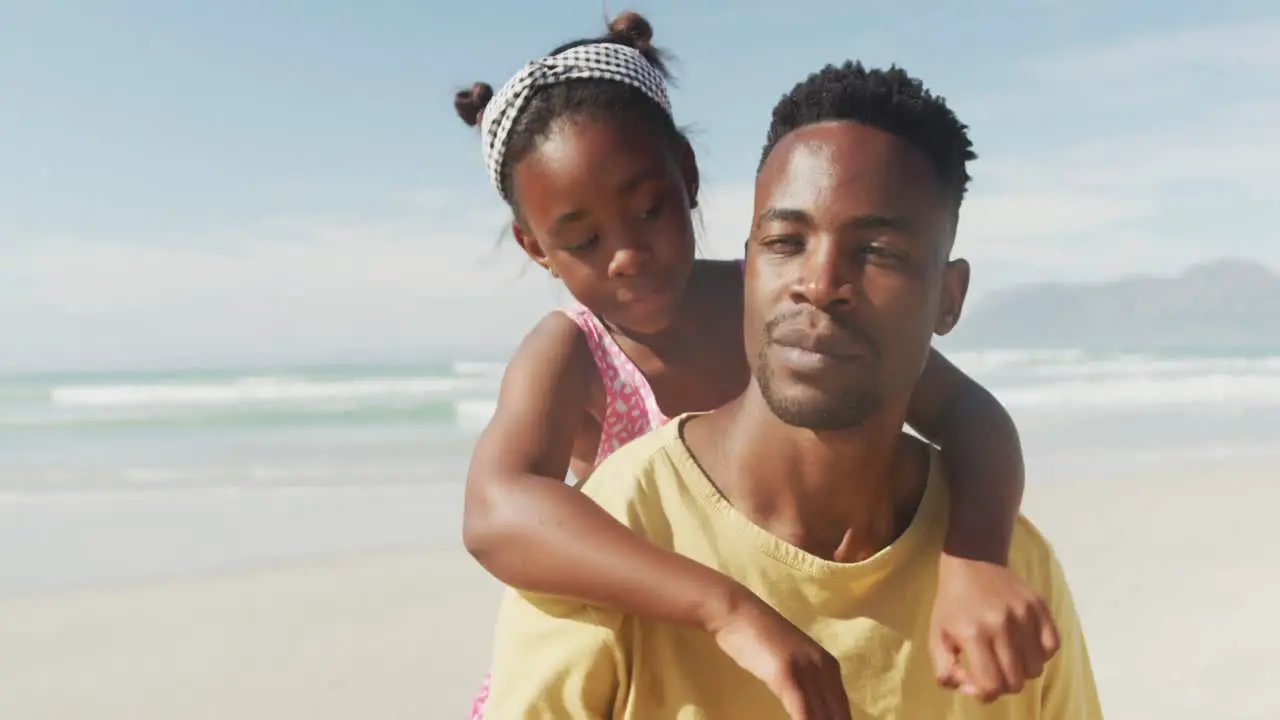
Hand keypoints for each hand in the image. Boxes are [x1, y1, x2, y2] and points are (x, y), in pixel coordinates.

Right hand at [707, 591, 850, 719]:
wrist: (737, 612)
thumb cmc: (759, 638)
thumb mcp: (792, 661)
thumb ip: (806, 683)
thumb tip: (814, 709)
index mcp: (830, 668)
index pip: (844, 713)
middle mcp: (825, 669)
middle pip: (839, 717)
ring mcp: (808, 671)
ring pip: (824, 718)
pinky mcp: (788, 675)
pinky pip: (803, 714)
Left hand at [929, 556, 1060, 702]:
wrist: (971, 562)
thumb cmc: (952, 603)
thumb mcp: (935, 636)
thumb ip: (945, 670)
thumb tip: (971, 690)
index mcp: (973, 634)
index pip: (991, 685)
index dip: (984, 694)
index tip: (976, 683)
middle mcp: (1002, 626)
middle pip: (1016, 682)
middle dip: (1003, 685)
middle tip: (992, 671)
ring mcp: (1025, 615)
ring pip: (1036, 668)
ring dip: (1022, 671)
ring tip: (1008, 657)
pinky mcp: (1040, 606)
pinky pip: (1052, 646)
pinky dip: (1040, 654)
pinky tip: (1025, 646)